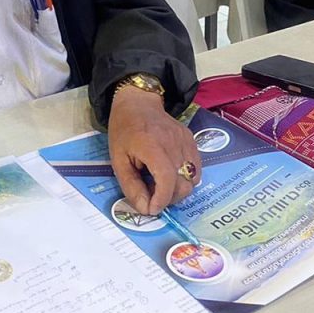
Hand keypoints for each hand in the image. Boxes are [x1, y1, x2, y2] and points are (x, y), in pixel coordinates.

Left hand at [108, 86, 200, 213]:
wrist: (138, 103)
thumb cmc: (124, 131)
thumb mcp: (118, 159)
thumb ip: (131, 186)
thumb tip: (146, 209)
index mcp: (151, 145)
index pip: (167, 179)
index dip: (162, 200)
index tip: (151, 208)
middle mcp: (173, 142)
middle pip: (183, 184)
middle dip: (169, 198)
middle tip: (153, 195)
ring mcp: (186, 140)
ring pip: (192, 180)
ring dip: (178, 190)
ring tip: (161, 184)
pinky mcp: (192, 140)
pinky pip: (196, 168)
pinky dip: (186, 178)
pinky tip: (171, 173)